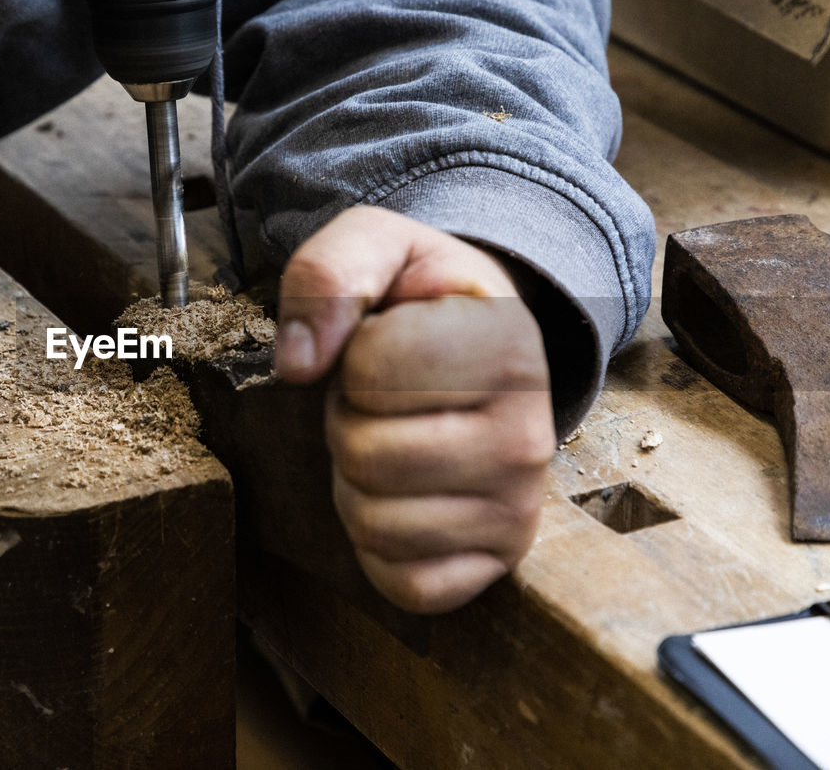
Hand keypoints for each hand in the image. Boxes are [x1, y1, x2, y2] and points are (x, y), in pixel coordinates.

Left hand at [275, 207, 553, 612]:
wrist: (480, 348)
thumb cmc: (421, 300)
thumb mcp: (377, 245)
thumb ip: (329, 272)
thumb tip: (299, 360)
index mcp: (510, 344)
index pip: (371, 370)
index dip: (352, 355)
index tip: (383, 344)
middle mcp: (530, 436)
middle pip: (366, 454)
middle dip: (349, 420)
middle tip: (383, 399)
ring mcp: (518, 508)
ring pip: (374, 522)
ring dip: (358, 480)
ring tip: (397, 437)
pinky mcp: (496, 562)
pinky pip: (404, 582)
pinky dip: (378, 545)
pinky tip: (404, 494)